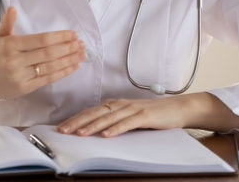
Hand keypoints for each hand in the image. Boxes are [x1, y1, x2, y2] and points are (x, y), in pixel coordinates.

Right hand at [0, 6, 85, 99]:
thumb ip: (7, 23)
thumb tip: (13, 9)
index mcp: (11, 45)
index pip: (41, 40)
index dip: (59, 37)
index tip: (73, 34)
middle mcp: (15, 61)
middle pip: (48, 53)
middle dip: (67, 48)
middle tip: (81, 43)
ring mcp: (20, 76)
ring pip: (50, 67)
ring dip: (69, 60)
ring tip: (81, 54)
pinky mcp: (25, 88)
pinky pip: (47, 79)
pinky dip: (63, 72)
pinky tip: (73, 66)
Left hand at [57, 93, 238, 136]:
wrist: (177, 108)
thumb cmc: (152, 114)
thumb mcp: (129, 117)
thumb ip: (114, 121)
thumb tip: (95, 130)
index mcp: (115, 104)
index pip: (91, 111)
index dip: (75, 119)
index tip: (61, 128)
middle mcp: (121, 104)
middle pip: (95, 113)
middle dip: (77, 122)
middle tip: (63, 131)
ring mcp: (132, 109)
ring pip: (108, 117)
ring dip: (92, 126)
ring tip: (79, 134)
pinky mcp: (145, 115)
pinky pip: (127, 123)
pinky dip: (115, 128)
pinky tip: (106, 135)